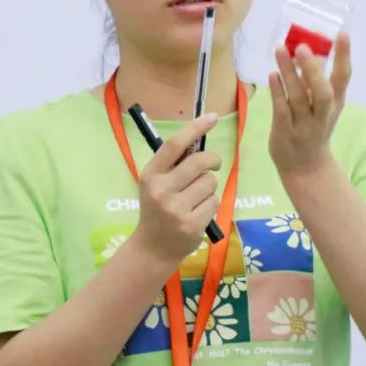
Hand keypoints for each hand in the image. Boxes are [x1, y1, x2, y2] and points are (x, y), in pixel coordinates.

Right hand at [130, 114, 222, 267]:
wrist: (152, 248)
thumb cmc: (156, 209)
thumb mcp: (155, 184)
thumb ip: (173, 165)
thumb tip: (199, 140)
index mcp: (150, 175)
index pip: (175, 145)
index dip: (195, 128)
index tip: (212, 117)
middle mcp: (161, 190)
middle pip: (200, 162)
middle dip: (212, 160)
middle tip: (213, 164)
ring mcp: (176, 209)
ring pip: (210, 183)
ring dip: (209, 187)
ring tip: (196, 198)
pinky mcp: (192, 224)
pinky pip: (214, 202)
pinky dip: (210, 204)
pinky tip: (198, 213)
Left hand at [269, 32, 351, 177]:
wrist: (306, 168)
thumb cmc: (314, 128)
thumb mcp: (322, 107)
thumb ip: (315, 83)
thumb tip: (304, 51)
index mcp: (335, 104)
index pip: (343, 78)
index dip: (344, 56)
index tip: (343, 33)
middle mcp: (322, 115)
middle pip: (323, 93)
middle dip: (314, 71)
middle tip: (303, 47)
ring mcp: (303, 125)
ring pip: (298, 99)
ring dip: (289, 74)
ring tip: (280, 50)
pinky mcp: (285, 132)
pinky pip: (281, 110)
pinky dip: (277, 92)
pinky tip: (272, 75)